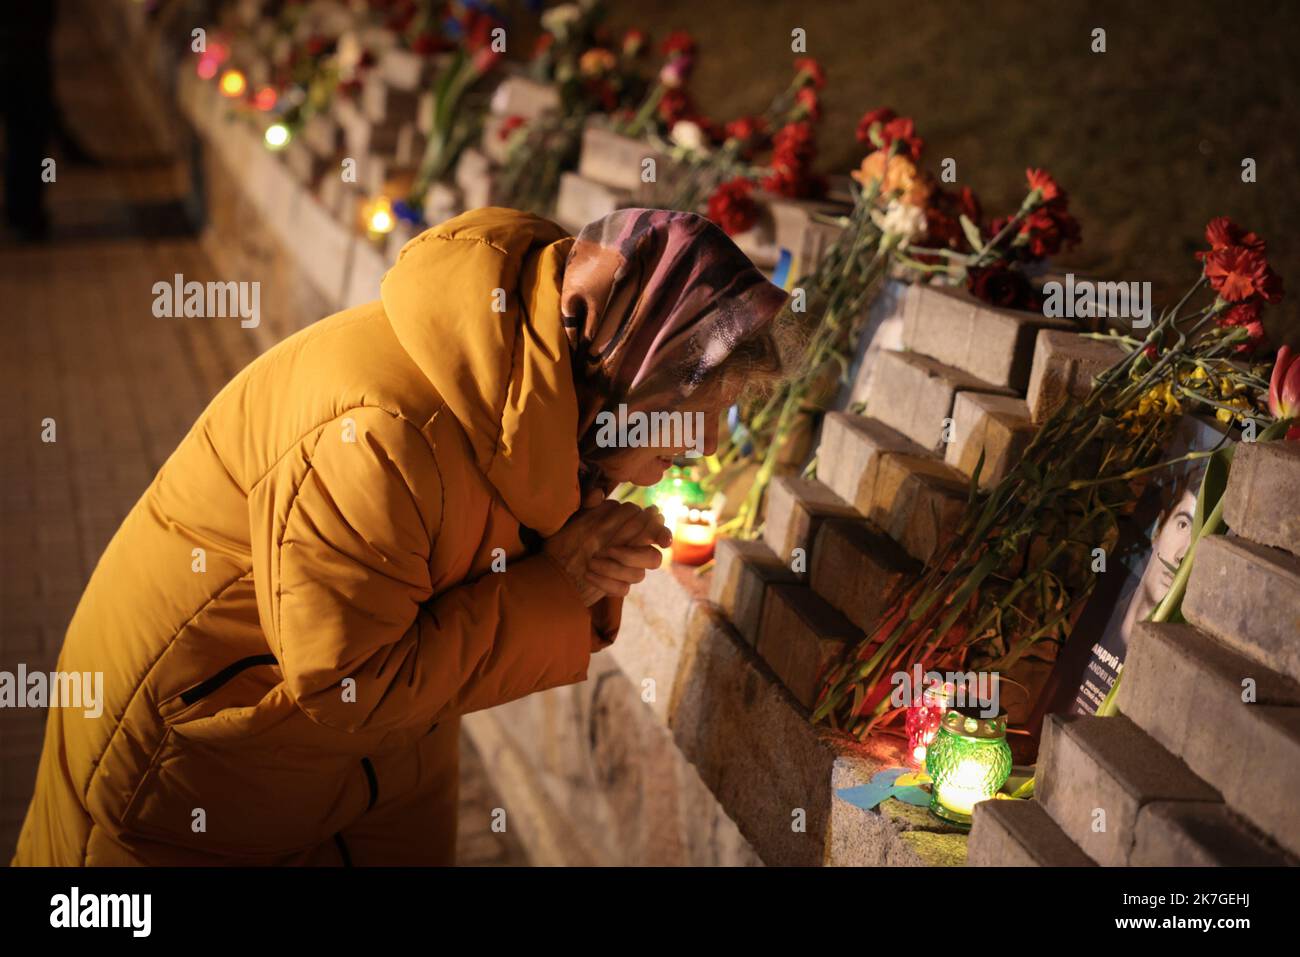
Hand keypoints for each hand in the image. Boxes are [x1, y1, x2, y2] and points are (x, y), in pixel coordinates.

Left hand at [542, 500, 670, 606]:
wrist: (558, 563)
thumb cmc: (573, 535)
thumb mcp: (578, 516)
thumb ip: (590, 504)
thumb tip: (597, 494)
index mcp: (633, 530)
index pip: (657, 531)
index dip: (662, 534)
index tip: (662, 540)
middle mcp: (636, 552)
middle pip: (654, 558)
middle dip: (632, 554)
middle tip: (609, 550)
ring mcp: (629, 571)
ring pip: (638, 575)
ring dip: (613, 568)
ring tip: (591, 562)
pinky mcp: (618, 587)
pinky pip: (622, 589)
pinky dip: (604, 582)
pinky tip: (588, 574)